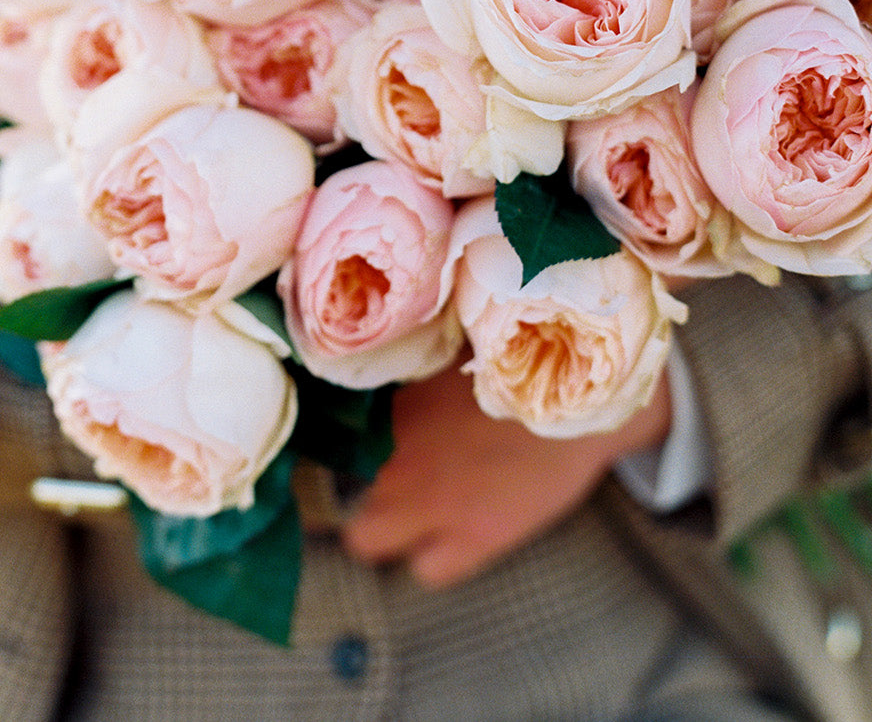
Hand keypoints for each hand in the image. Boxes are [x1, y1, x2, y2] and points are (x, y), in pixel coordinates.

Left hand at [342, 359, 671, 589]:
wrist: (587, 401)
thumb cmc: (521, 358)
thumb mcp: (454, 345)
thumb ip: (407, 359)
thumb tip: (362, 349)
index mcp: (388, 406)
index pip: (327, 431)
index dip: (328, 431)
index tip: (334, 428)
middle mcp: (399, 460)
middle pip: (332, 490)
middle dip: (344, 479)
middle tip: (366, 464)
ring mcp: (435, 506)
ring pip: (365, 539)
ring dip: (377, 521)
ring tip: (399, 498)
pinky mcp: (477, 539)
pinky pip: (428, 569)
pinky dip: (429, 554)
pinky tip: (445, 525)